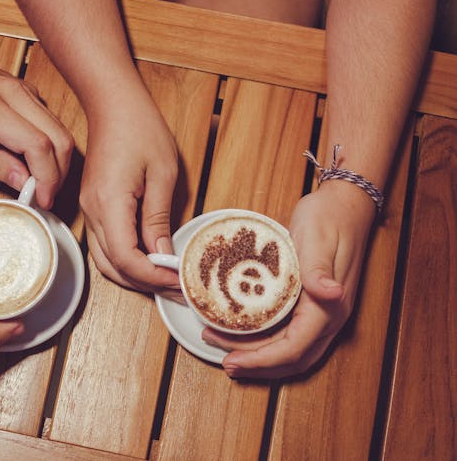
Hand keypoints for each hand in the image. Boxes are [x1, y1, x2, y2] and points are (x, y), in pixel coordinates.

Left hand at [0, 40, 73, 208]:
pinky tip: (31, 162)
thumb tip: (22, 180)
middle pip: (60, 138)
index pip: (38, 145)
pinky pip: (50, 122)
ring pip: (60, 130)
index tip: (42, 199)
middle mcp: (14, 93)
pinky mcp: (26, 90)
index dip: (46, 178)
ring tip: (37, 183)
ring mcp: (24, 89)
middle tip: (44, 196)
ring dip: (56, 161)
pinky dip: (49, 145)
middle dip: (58, 174)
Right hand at [80, 95, 180, 290]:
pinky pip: (105, 245)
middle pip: (112, 267)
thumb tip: (163, 255)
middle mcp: (91, 211)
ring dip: (134, 276)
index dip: (153, 276)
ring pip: (106, 261)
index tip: (178, 278)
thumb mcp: (162, 173)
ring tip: (166, 278)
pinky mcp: (93, 207)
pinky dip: (125, 261)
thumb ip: (159, 219)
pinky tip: (149, 260)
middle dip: (145, 284)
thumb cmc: (139, 128)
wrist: (113, 103)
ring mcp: (89, 210)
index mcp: (109, 203)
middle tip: (178, 287)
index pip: (126, 258)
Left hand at [201, 181, 375, 377]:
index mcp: (330, 306)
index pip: (294, 348)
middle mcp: (330, 317)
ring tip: (225, 349)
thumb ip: (319, 270)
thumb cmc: (329, 218)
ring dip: (260, 356)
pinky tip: (245, 335)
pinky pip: (290, 335)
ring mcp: (324, 313)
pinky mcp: (315, 305)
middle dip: (256, 364)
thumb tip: (330, 294)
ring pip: (292, 351)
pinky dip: (267, 343)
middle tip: (223, 361)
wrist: (345, 204)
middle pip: (292, 358)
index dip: (262, 360)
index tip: (232, 361)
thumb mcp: (317, 239)